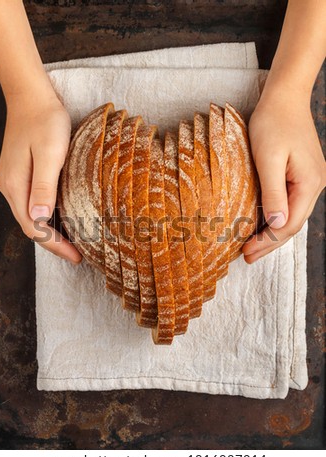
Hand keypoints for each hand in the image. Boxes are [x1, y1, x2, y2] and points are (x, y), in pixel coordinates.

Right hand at [0, 92, 81, 263]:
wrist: (31, 96)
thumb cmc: (45, 121)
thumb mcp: (50, 153)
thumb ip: (44, 186)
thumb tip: (39, 219)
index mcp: (15, 185)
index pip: (33, 227)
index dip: (54, 244)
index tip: (76, 256)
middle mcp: (10, 186)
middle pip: (30, 225)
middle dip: (53, 242)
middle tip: (78, 254)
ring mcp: (13, 180)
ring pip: (31, 215)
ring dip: (50, 231)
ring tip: (73, 242)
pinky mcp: (20, 173)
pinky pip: (33, 203)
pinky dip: (47, 216)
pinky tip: (62, 219)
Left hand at [243, 92, 325, 262]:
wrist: (284, 98)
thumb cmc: (273, 123)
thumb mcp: (268, 159)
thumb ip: (273, 193)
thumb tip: (276, 224)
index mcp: (309, 184)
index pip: (289, 224)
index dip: (268, 241)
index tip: (246, 252)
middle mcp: (313, 185)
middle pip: (292, 224)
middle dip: (269, 242)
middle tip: (247, 256)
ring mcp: (308, 180)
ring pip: (291, 215)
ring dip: (271, 232)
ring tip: (251, 245)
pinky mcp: (300, 174)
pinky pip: (288, 203)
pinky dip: (274, 216)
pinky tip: (260, 222)